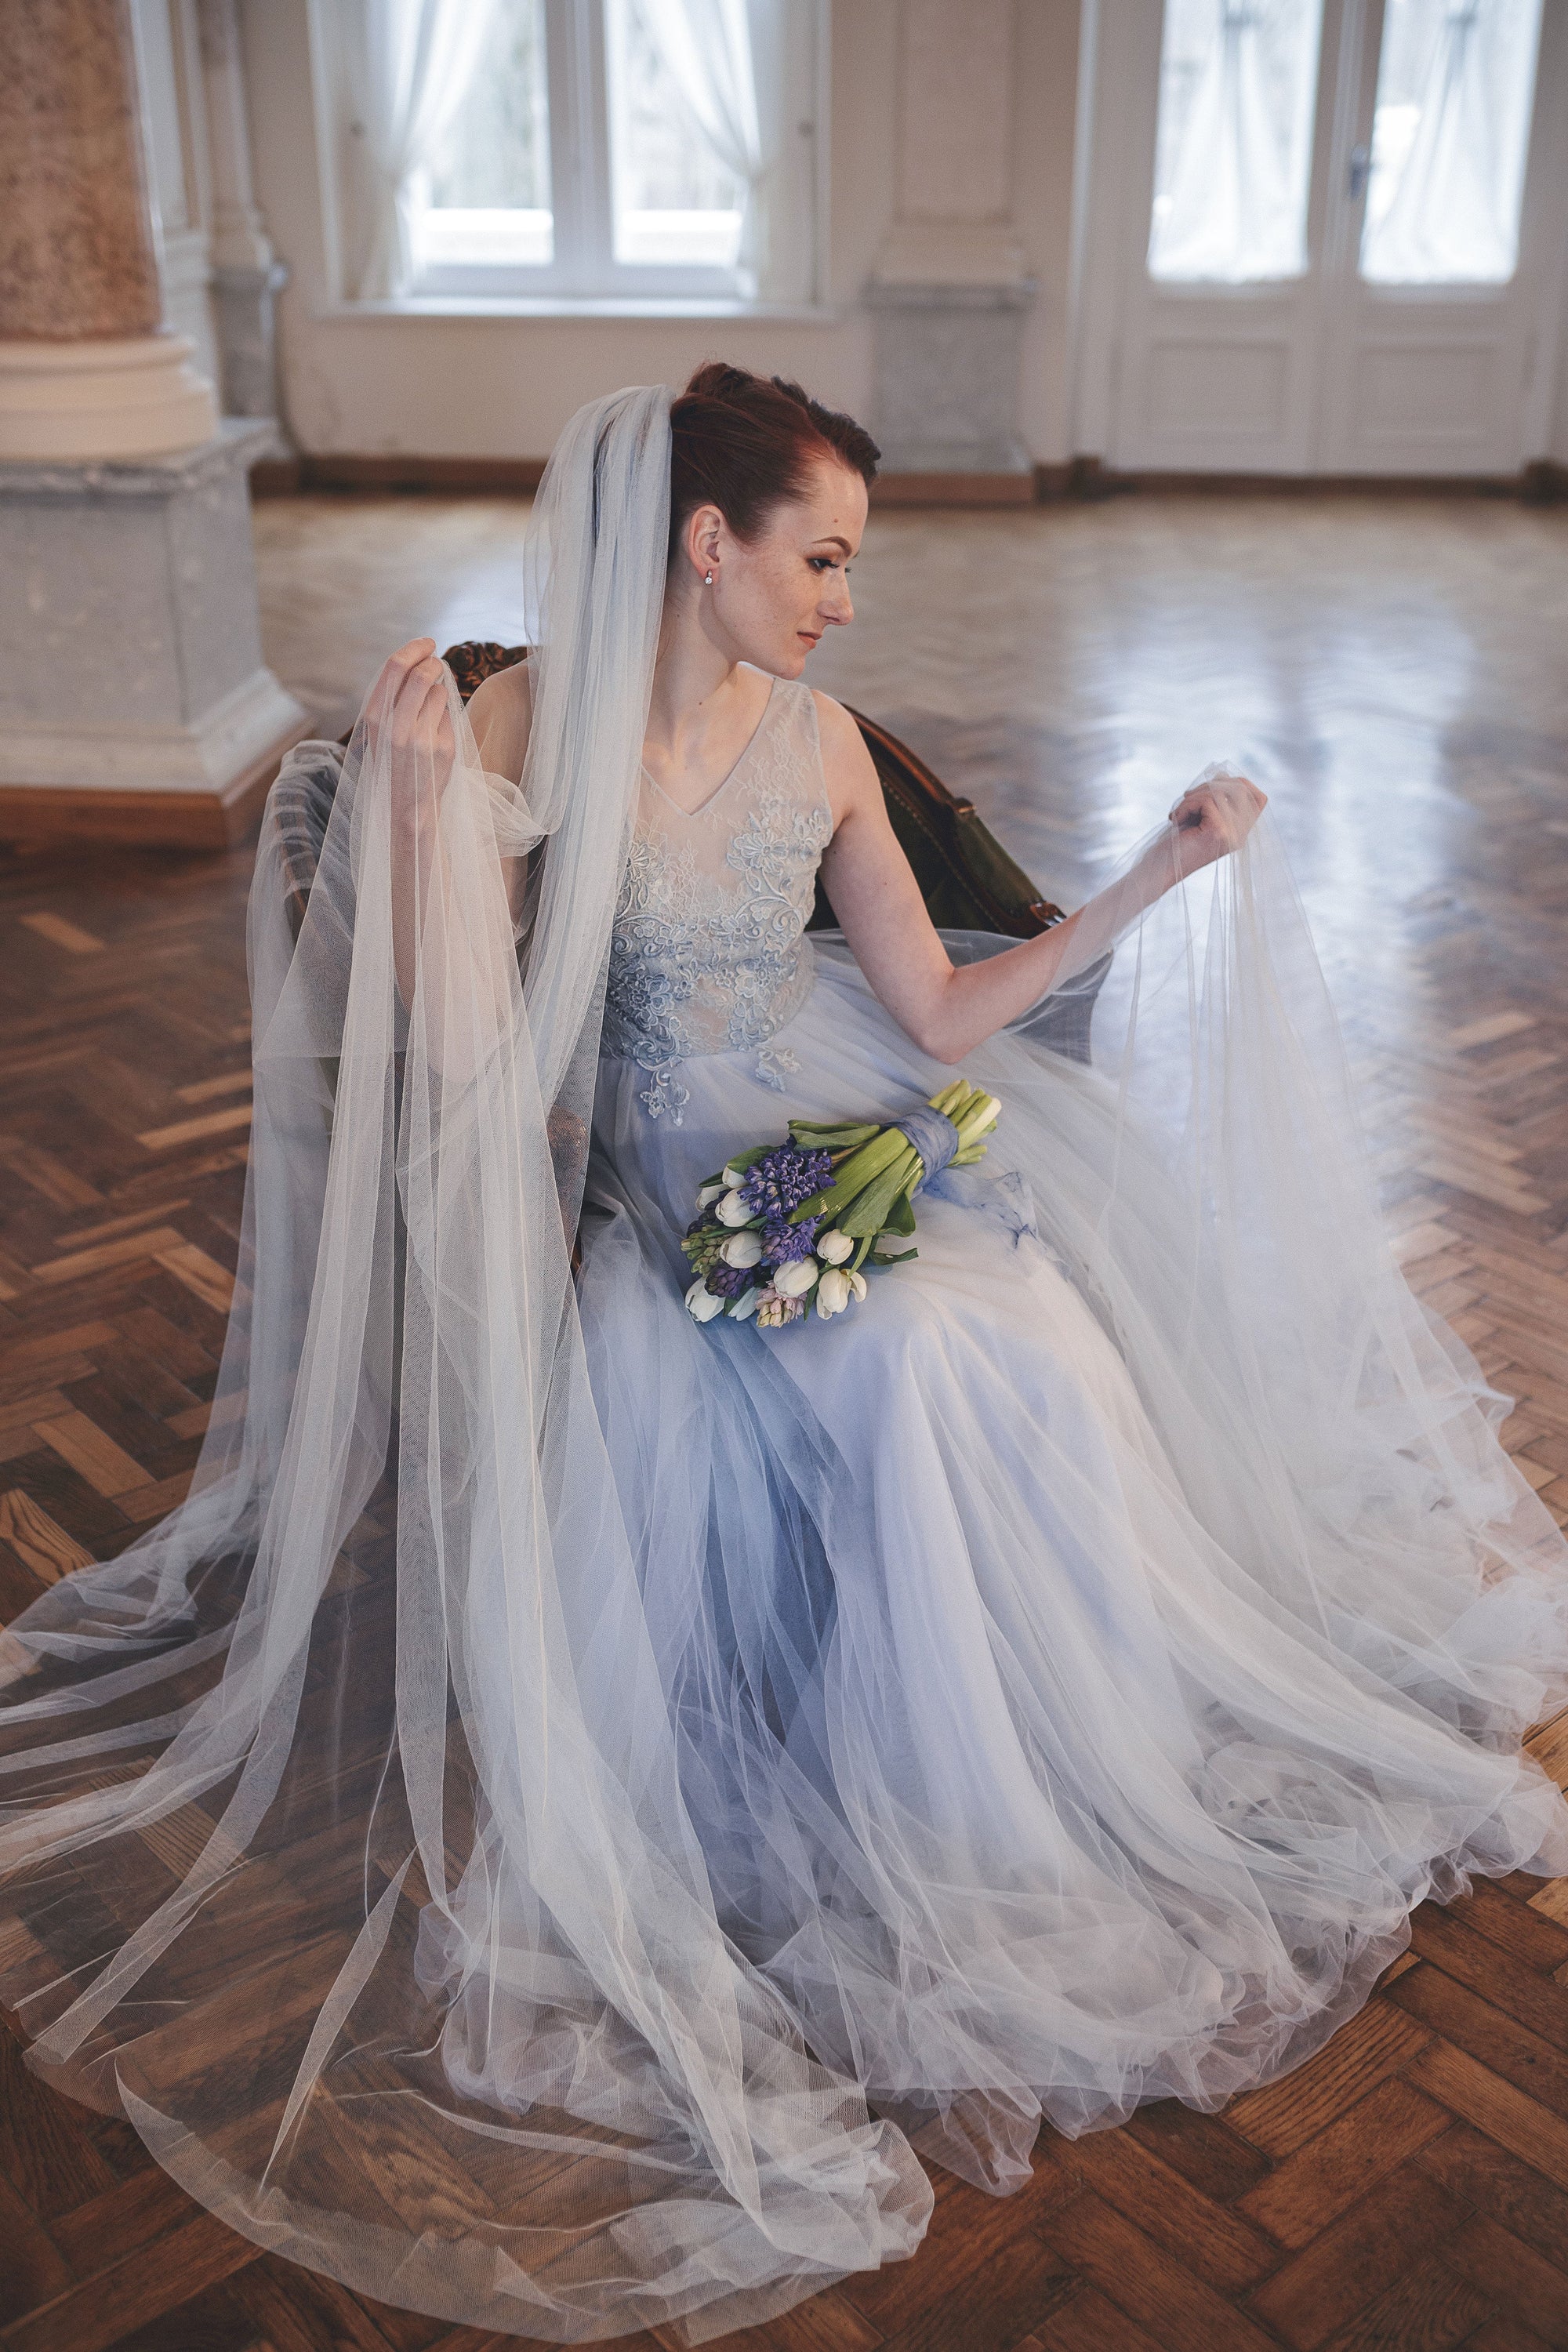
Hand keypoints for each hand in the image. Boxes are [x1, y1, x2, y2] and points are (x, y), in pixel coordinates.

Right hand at [369, 637, 453, 776]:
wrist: (407, 808)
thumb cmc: (394, 763)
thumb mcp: (381, 731)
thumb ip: (393, 699)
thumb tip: (420, 660)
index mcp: (374, 719)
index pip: (394, 667)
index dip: (414, 648)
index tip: (428, 643)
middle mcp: (396, 727)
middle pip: (422, 674)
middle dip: (434, 662)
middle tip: (438, 662)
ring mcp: (422, 738)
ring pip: (440, 692)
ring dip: (440, 693)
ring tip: (431, 714)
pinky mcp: (444, 748)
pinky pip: (451, 715)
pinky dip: (447, 718)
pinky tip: (437, 736)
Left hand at [1166, 772, 1266, 877]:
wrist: (1159, 870)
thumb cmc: (1176, 844)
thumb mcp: (1200, 816)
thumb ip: (1215, 797)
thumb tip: (1222, 773)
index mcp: (1241, 833)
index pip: (1258, 799)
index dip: (1239, 783)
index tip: (1211, 788)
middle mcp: (1241, 835)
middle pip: (1239, 790)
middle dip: (1209, 785)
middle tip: (1187, 798)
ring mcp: (1232, 834)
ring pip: (1219, 793)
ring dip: (1192, 796)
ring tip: (1179, 811)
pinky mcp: (1218, 832)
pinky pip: (1205, 801)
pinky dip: (1185, 805)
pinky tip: (1174, 820)